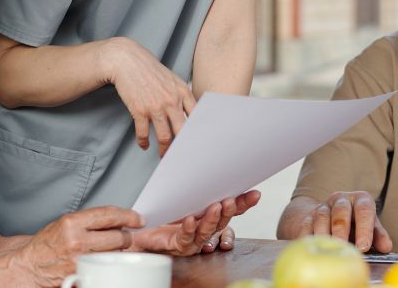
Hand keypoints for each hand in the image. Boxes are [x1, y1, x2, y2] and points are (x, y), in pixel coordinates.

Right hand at [12, 206, 143, 284]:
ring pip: (115, 252)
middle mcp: (77, 240)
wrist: (30, 266)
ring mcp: (81, 260)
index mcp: (72, 223)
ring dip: (118, 249)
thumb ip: (90, 221)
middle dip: (126, 236)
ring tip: (110, 248)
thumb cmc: (47, 244)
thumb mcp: (65, 223)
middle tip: (125, 235)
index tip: (138, 218)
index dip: (129, 216)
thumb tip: (117, 220)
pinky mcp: (82, 274)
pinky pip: (106, 266)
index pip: (109, 215)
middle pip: (119, 236)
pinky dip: (109, 262)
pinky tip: (104, 260)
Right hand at [102, 37, 196, 155]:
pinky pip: (143, 133)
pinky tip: (144, 145)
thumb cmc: (150, 70)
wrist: (127, 61)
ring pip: (165, 137)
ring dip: (164, 150)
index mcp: (183, 92)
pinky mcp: (139, 110)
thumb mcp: (173, 79)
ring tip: (163, 155)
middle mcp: (172, 101)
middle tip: (182, 155)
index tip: (197, 142)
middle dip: (183, 147)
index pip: (196, 117)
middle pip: (183, 131)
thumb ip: (183, 95)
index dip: (198, 132)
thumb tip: (192, 113)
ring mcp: (156, 107)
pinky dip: (143, 142)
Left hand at [132, 190, 259, 255]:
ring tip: (215, 207)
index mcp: (209, 214)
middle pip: (223, 220)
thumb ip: (196, 179)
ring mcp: (194, 238)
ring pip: (207, 231)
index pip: (232, 209)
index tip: (255, 193)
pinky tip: (189, 220)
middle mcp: (205, 227)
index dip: (244, 202)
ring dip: (212, 219)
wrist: (142, 228)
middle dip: (229, 210)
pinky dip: (188, 229)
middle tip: (231, 199)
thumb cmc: (164, 209)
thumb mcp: (183, 190)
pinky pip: (186, 238)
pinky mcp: (178, 244)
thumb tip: (208, 153)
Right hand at [299, 191, 391, 252]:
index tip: (364, 246)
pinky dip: (307, 237)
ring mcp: (323, 207)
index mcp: (360, 200)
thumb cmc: (356, 224)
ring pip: (322, 217)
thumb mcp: (370, 226)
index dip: (364, 228)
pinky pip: (306, 225)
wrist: (331, 218)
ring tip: (328, 250)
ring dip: (324, 234)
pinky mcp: (308, 216)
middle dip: (342, 231)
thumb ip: (378, 236)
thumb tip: (386, 247)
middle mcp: (341, 200)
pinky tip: (311, 249)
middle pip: (341, 211)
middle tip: (344, 247)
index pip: (364, 210)